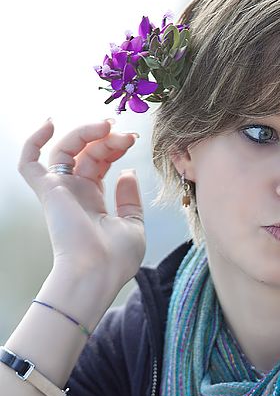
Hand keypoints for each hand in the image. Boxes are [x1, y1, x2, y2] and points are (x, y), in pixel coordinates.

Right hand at [18, 118, 146, 287]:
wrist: (97, 273)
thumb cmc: (117, 258)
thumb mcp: (133, 225)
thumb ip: (129, 199)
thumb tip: (128, 172)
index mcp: (94, 201)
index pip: (100, 163)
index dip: (114, 147)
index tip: (132, 140)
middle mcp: (75, 193)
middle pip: (87, 153)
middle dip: (108, 139)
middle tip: (127, 136)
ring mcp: (61, 191)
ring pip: (65, 149)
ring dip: (86, 133)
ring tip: (108, 127)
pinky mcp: (48, 191)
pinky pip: (29, 163)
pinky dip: (34, 141)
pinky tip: (50, 123)